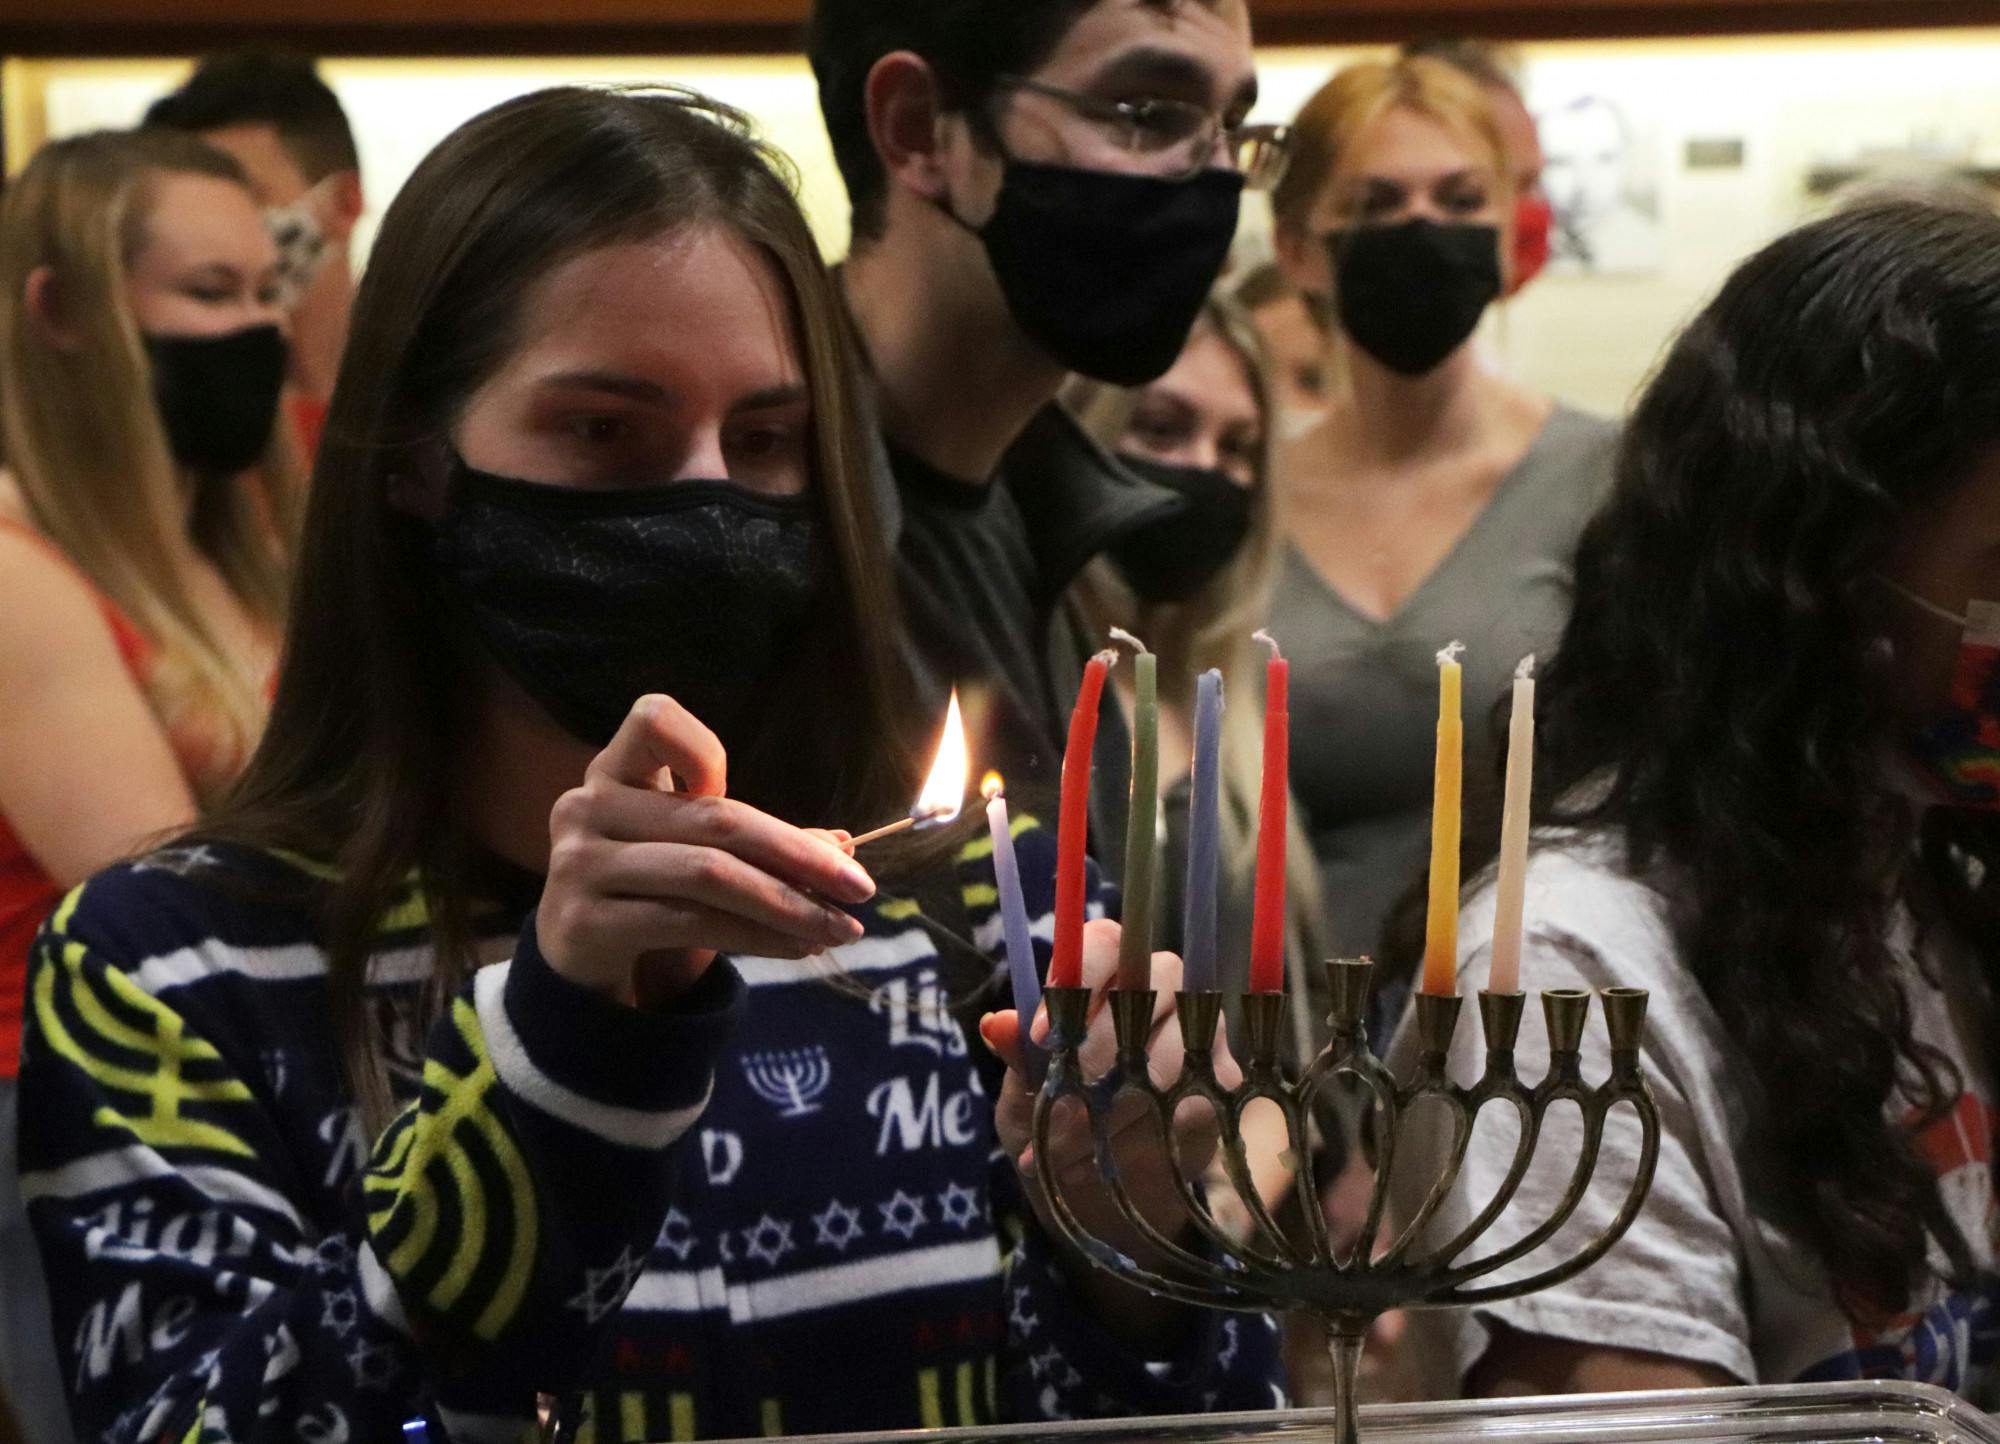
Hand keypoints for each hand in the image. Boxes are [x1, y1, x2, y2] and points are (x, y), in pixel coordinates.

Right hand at [536, 694, 874, 1006]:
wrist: (578, 954)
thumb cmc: (649, 885)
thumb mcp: (696, 851)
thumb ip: (758, 840)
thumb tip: (842, 845)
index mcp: (613, 770)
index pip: (653, 718)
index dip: (703, 749)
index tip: (740, 792)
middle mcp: (586, 806)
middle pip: (714, 818)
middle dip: (800, 855)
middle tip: (860, 887)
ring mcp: (578, 865)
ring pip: (708, 876)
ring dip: (789, 906)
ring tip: (839, 927)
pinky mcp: (584, 923)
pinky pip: (692, 923)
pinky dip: (759, 937)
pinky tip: (799, 946)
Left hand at [983, 918, 1243, 1266]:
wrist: (1099, 1187)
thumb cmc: (1058, 1115)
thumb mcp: (1024, 1091)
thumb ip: (1018, 1055)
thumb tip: (998, 1024)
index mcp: (1106, 970)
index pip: (1103, 941)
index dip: (1076, 978)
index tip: (1042, 1035)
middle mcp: (1159, 985)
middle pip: (1148, 984)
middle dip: (1096, 1050)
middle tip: (1060, 1105)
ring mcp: (1199, 1027)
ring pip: (1170, 1046)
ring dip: (1117, 1102)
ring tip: (1073, 1146)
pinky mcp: (1221, 1077)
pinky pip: (1192, 1094)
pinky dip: (1145, 1132)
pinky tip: (1111, 1154)